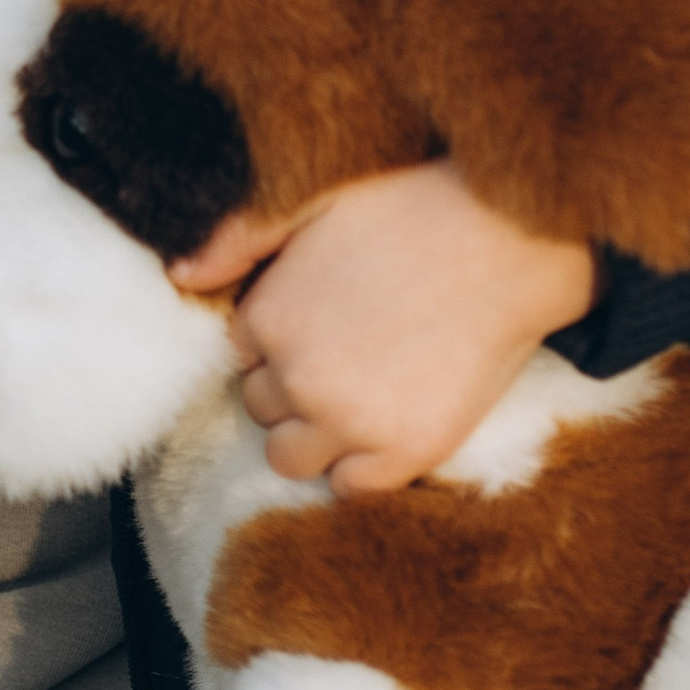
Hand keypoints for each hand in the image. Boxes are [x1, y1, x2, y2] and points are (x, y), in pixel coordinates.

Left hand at [172, 160, 597, 496]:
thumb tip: (179, 276)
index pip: (242, 354)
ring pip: (291, 457)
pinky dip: (360, 467)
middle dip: (292, 386)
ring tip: (359, 396)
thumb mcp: (313, 201)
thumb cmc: (411, 209)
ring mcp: (349, 423)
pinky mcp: (404, 454)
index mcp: (268, 318)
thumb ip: (239, 238)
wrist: (510, 242)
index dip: (279, 339)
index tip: (319, 323)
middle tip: (346, 355)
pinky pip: (350, 488)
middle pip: (263, 407)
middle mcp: (297, 379)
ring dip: (315, 434)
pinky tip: (385, 428)